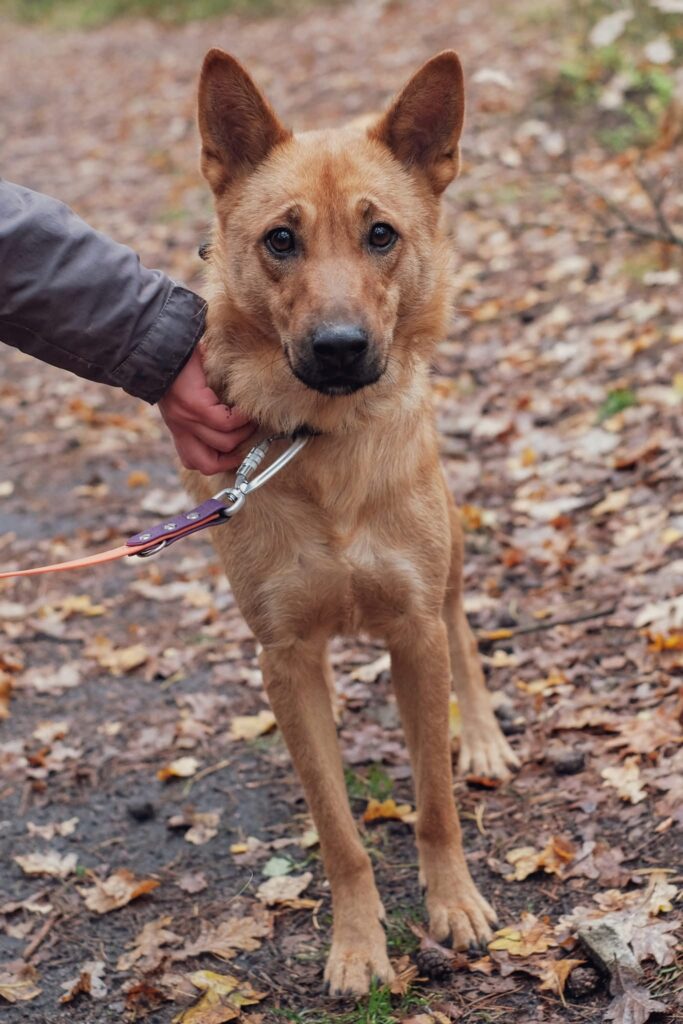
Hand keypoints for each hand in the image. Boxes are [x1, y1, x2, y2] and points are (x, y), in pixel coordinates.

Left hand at [158, 346, 255, 474]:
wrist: (164, 346)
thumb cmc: (182, 367)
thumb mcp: (189, 398)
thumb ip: (204, 414)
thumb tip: (233, 425)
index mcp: (180, 428)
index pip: (196, 463)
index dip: (219, 464)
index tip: (236, 451)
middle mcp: (181, 428)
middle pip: (207, 464)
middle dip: (233, 458)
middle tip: (248, 438)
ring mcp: (187, 419)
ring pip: (224, 442)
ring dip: (244, 432)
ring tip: (250, 418)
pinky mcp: (195, 406)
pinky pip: (226, 422)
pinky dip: (241, 417)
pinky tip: (245, 407)